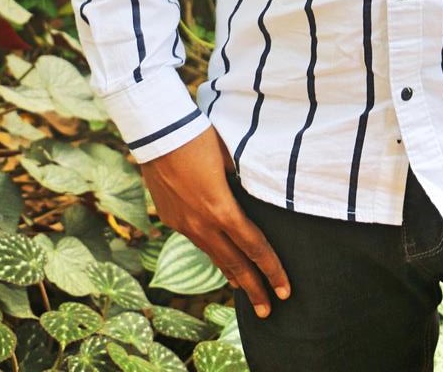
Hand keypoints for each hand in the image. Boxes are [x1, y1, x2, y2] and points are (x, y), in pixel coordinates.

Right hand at [141, 126, 290, 317]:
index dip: (272, 270)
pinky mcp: (170, 218)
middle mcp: (202, 224)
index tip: (284, 291)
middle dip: (253, 289)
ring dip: (230, 275)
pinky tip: (217, 258)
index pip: (254, 247)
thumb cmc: (200, 137)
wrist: (157, 132)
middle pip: (233, 264)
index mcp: (221, 209)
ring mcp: (183, 224)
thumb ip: (245, 181)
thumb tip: (258, 194)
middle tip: (267, 311)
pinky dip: (211, 253)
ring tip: (244, 291)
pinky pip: (196, 241)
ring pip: (212, 256)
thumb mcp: (231, 157)